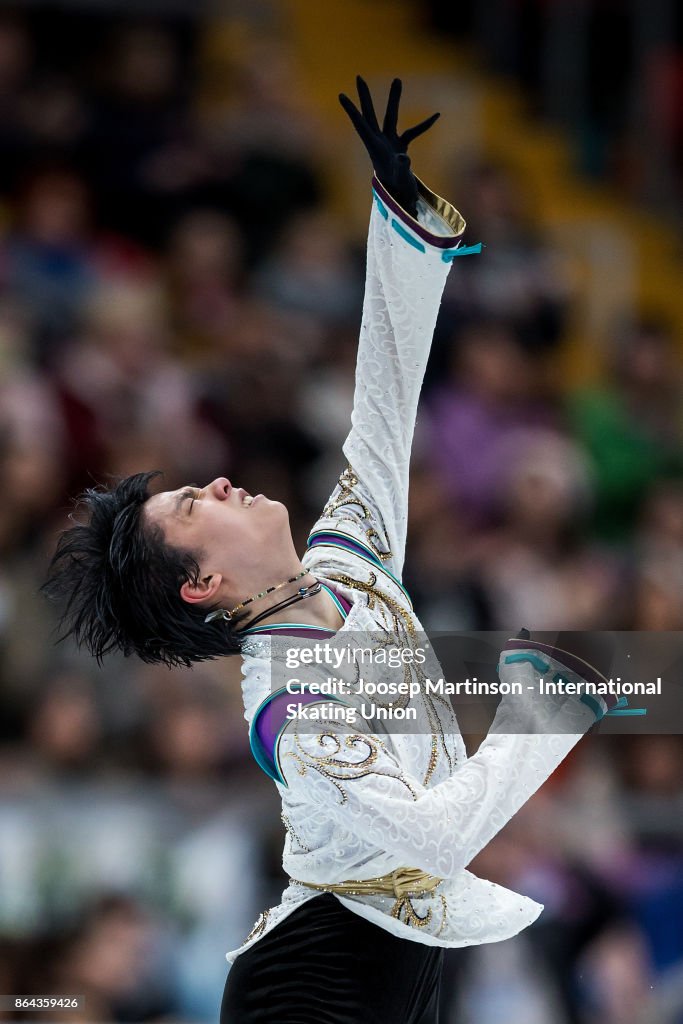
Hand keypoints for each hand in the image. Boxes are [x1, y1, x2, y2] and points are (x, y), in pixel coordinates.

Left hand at [339, 76, 439, 217]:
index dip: (351, 110)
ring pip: (391, 117)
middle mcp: (379, 142)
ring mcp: (390, 143)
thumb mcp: (399, 178)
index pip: (361, 125)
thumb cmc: (398, 190)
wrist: (400, 201)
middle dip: (365, 97)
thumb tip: (404, 157)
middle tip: (359, 77)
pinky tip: (437, 116)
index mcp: (374, 147)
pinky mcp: (400, 147)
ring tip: (398, 79)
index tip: (341, 95)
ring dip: (394, 99)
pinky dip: (424, 125)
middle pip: (370, 115)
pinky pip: (412, 132)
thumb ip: (401, 166)